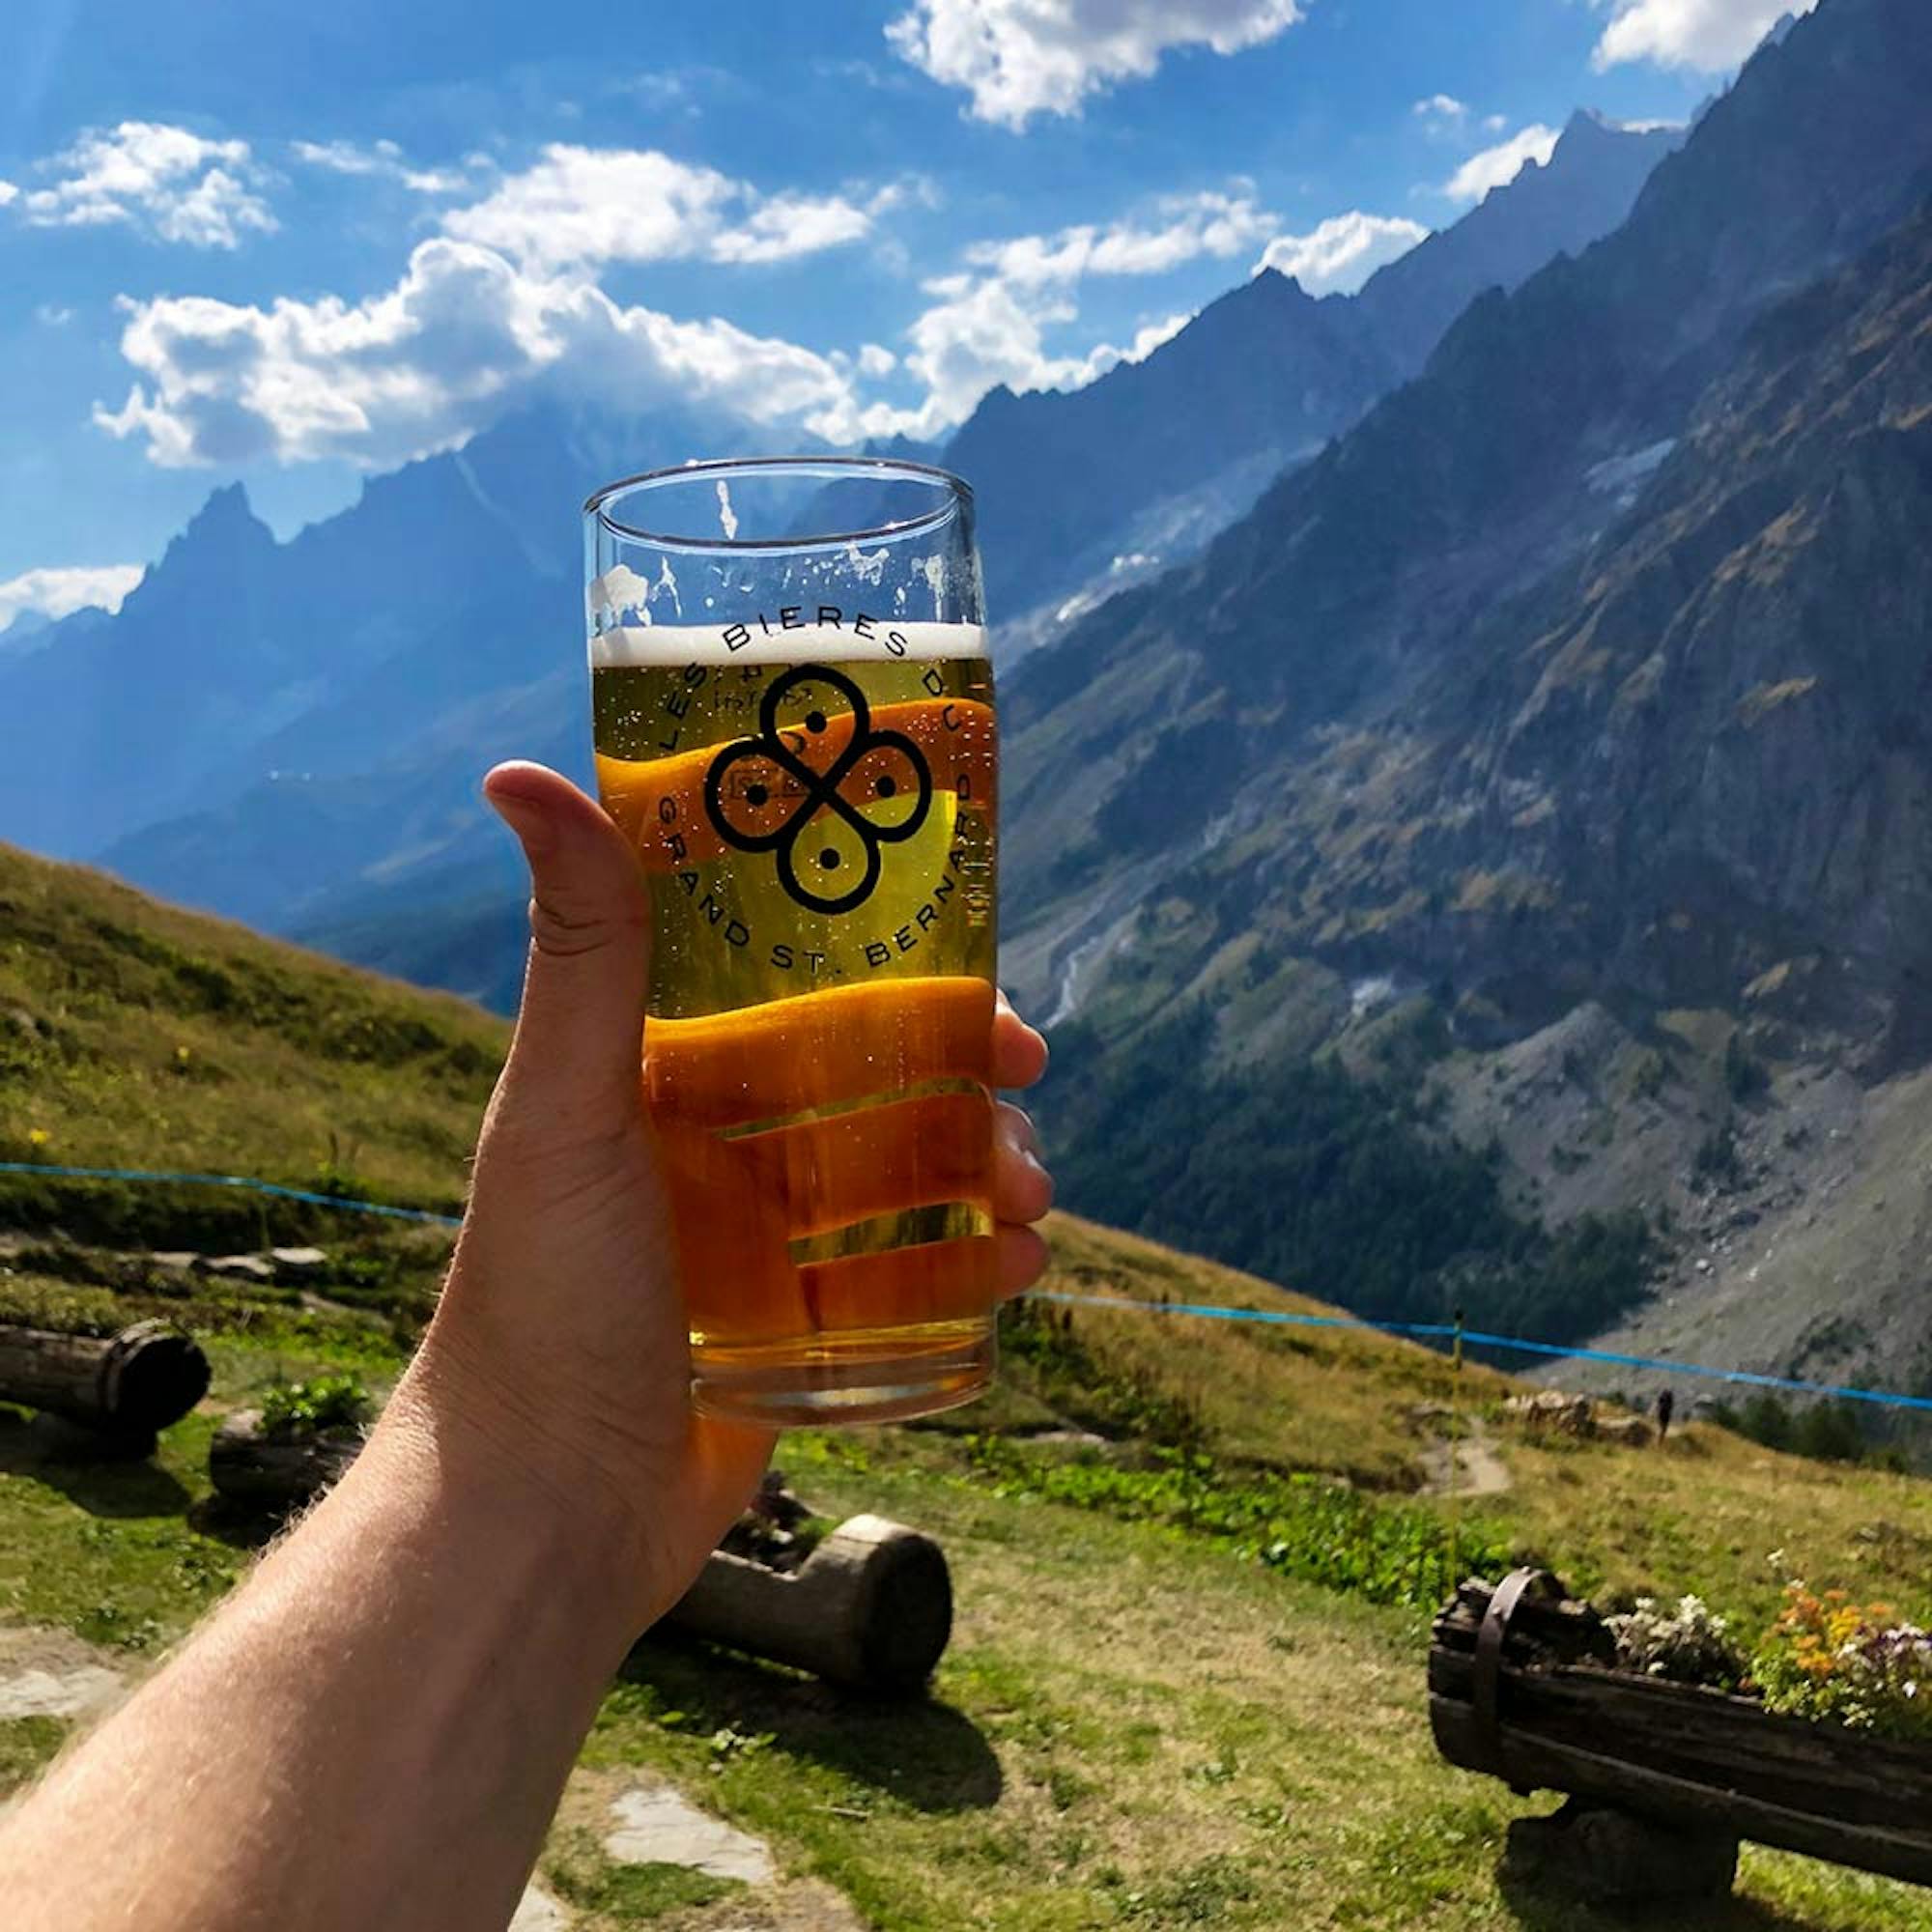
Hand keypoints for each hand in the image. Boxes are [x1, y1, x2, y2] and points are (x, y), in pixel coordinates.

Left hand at [401, 760, 1052, 1632]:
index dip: (884, 951)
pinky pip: (913, 1276)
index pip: (792, 979)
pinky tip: (1019, 1270)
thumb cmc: (540, 1298)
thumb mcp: (568, 1104)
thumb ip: (583, 947)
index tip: (963, 944)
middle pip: (874, 1074)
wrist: (545, 1512)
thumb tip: (517, 768)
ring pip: (910, 1173)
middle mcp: (718, 1148)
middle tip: (1023, 1077)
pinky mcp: (805, 1331)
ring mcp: (765, 1243)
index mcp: (662, 1078)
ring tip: (1029, 1198)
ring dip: (988, 1167)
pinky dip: (977, 1264)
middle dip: (963, 1070)